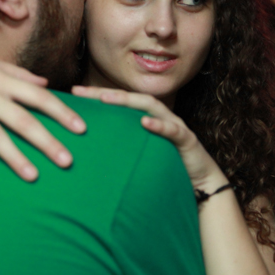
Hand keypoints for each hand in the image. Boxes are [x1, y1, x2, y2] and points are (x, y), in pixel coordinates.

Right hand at [0, 38, 85, 188]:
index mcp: (1, 82)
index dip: (61, 112)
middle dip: (47, 141)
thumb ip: (18, 74)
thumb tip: (46, 83)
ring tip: (33, 176)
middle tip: (67, 161)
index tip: (80, 128)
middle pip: (23, 121)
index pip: (39, 97)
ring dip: (15, 157)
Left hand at [71, 85, 225, 189]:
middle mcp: (159, 117)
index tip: (73, 94)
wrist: (202, 182)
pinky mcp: (187, 139)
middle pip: (129, 99)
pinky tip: (145, 123)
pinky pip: (173, 130)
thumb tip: (92, 153)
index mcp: (146, 120)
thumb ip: (122, 150)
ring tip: (107, 99)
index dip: (96, 96)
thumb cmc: (168, 168)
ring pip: (150, 106)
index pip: (119, 103)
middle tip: (81, 92)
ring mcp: (174, 125)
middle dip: (105, 93)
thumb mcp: (140, 157)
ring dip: (128, 102)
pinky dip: (159, 125)